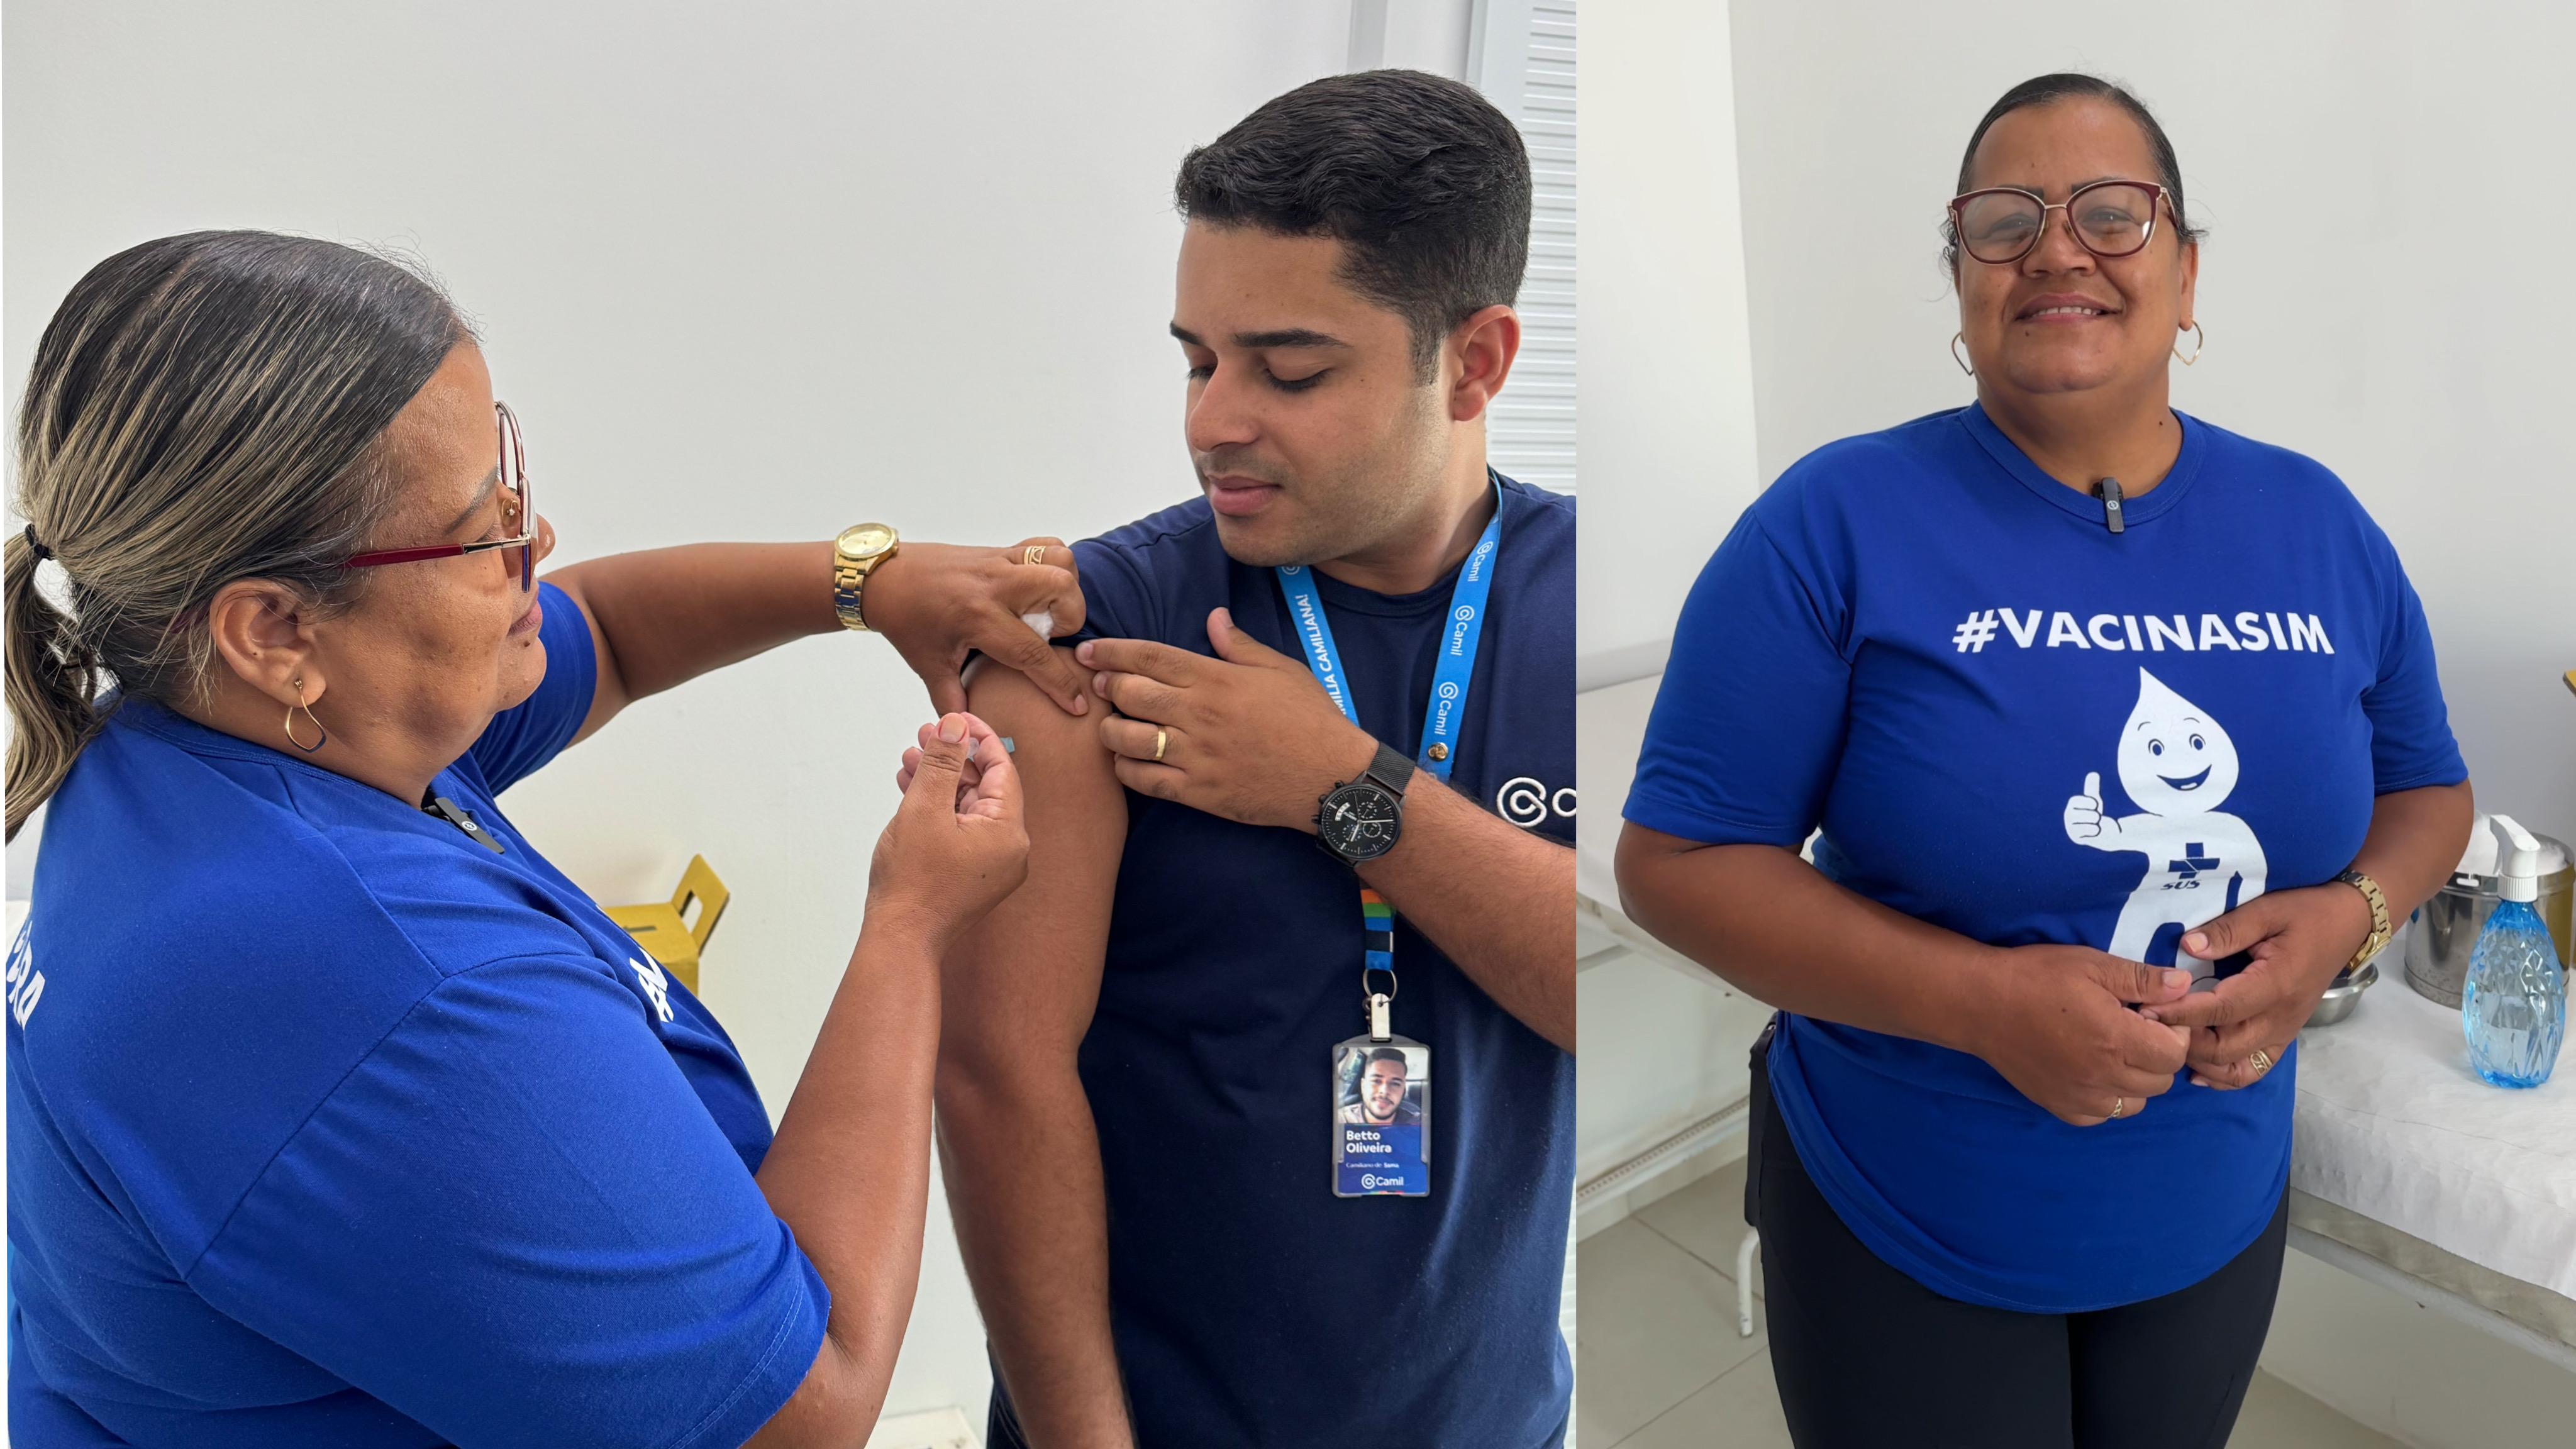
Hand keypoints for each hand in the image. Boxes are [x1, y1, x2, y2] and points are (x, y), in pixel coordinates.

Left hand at [859, 540, 1090, 716]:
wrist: (884, 578)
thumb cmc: (906, 620)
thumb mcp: (929, 667)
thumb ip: (953, 701)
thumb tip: (973, 731)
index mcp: (977, 617)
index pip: (1033, 651)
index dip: (1059, 682)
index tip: (1077, 703)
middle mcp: (994, 584)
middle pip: (1061, 589)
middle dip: (1070, 618)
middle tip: (1050, 636)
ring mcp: (999, 561)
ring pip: (1060, 560)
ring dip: (1067, 588)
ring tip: (1048, 610)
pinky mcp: (999, 550)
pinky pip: (1044, 546)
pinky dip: (1055, 565)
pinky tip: (1040, 590)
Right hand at [869, 712, 1028, 952]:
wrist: (899, 940)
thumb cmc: (912, 882)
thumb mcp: (925, 807)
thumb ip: (943, 761)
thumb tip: (956, 724)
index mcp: (1009, 833)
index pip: (1002, 769)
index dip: (978, 737)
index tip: (956, 716)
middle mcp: (1008, 850)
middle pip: (984, 787)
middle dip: (952, 757)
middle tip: (924, 733)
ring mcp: (990, 866)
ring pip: (967, 807)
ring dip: (939, 781)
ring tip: (908, 757)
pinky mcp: (970, 875)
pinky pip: (959, 830)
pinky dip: (937, 808)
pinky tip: (909, 788)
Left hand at [1078, 607, 1374, 831]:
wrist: (1332, 778)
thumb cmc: (1310, 719)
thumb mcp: (1281, 670)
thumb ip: (1239, 644)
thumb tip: (1213, 616)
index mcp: (1216, 679)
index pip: (1148, 656)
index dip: (1111, 651)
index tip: (1089, 651)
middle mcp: (1199, 715)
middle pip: (1129, 693)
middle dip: (1107, 686)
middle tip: (1100, 687)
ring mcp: (1196, 756)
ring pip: (1127, 739)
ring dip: (1110, 731)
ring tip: (1112, 726)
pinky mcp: (1197, 792)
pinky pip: (1143, 781)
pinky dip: (1126, 770)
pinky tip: (1128, 762)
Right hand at [1968, 946, 2195, 1124]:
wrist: (1980, 1003)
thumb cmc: (2037, 976)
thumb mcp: (2092, 965)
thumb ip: (2141, 979)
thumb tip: (2183, 986)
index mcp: (2117, 1039)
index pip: (2175, 1053)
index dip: (2172, 1031)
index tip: (2151, 1013)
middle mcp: (2103, 1075)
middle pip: (2161, 1081)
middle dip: (2157, 1054)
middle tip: (2133, 1029)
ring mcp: (2080, 1096)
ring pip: (2135, 1104)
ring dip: (2136, 1080)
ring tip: (2114, 1052)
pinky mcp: (2059, 1106)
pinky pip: (2101, 1116)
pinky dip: (2106, 1098)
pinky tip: (2091, 1072)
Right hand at [2064, 771, 2114, 842]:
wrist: (2102, 831)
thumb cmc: (2096, 813)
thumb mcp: (2094, 800)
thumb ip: (2092, 788)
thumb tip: (2093, 773)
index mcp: (2072, 806)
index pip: (2075, 802)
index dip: (2086, 802)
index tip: (2095, 804)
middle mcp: (2068, 817)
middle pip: (2078, 814)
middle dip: (2092, 815)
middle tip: (2097, 816)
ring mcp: (2071, 828)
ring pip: (2084, 824)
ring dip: (2095, 824)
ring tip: (2096, 824)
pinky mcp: (2076, 838)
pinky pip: (2088, 833)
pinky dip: (2095, 832)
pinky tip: (2095, 832)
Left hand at [2143, 884, 2371, 1087]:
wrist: (2347, 924)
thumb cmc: (2305, 913)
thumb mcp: (2266, 910)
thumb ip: (2226, 931)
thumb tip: (2186, 947)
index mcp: (2276, 984)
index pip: (2221, 1010)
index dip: (2182, 1013)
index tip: (2147, 1009)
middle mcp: (2281, 1017)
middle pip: (2225, 1046)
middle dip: (2184, 1039)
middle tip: (2149, 1025)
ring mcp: (2285, 1031)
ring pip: (2237, 1065)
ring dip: (2200, 1060)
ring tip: (2169, 1041)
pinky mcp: (2284, 1036)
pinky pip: (2254, 1069)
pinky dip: (2225, 1076)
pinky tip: (2197, 1070)